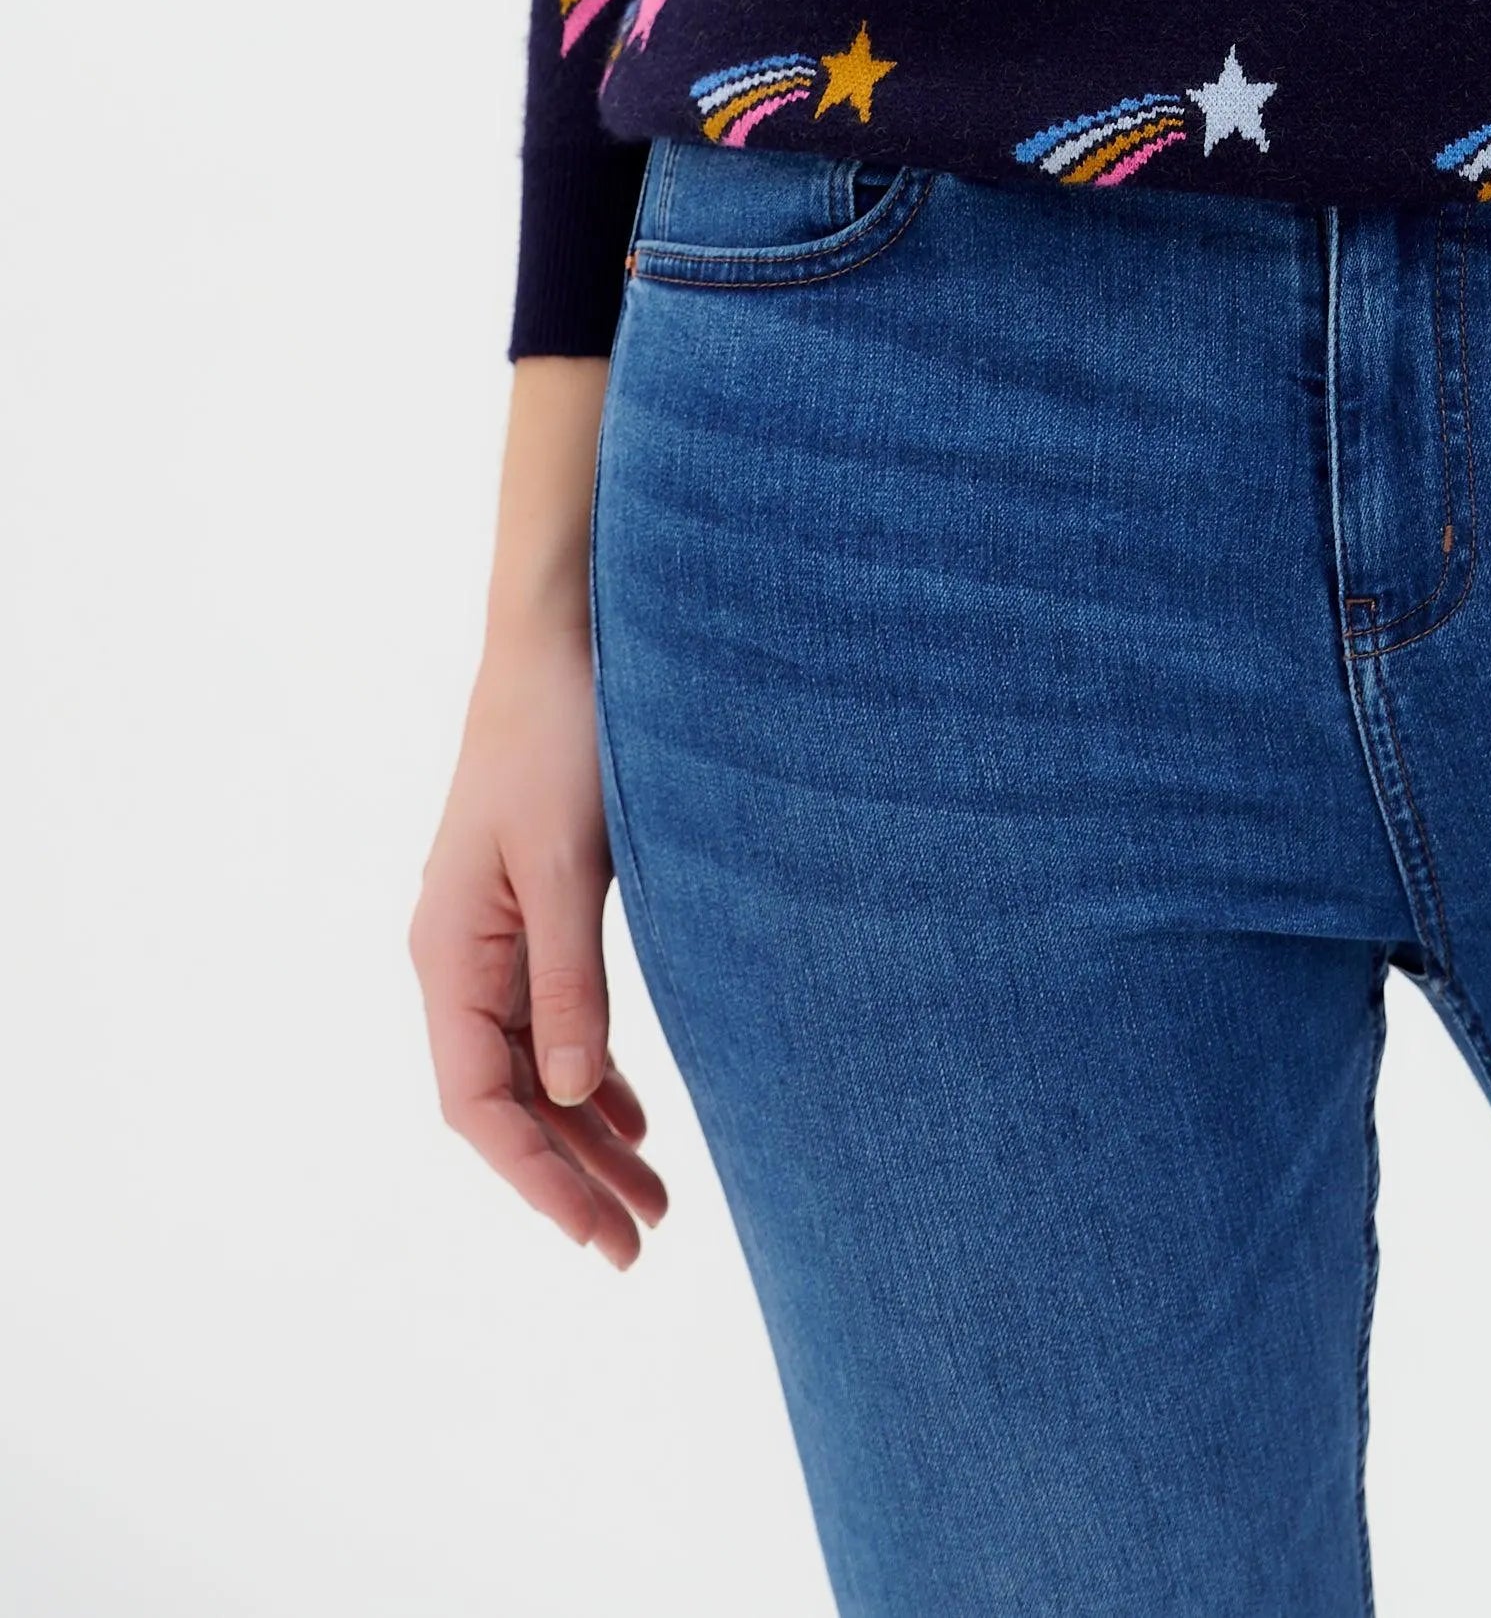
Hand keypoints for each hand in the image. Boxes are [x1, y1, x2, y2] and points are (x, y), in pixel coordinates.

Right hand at [409, 620, 668, 1264]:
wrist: (561, 636)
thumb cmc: (560, 736)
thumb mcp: (569, 864)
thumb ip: (569, 982)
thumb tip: (578, 1097)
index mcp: (448, 953)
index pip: (479, 1103)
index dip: (535, 1178)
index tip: (597, 1236)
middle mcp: (459, 956)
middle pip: (509, 1099)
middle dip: (571, 1174)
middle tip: (642, 1243)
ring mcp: (494, 935)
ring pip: (536, 1065)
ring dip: (588, 1132)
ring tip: (653, 1200)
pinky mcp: (535, 909)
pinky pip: (553, 1018)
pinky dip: (593, 1072)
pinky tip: (633, 1114)